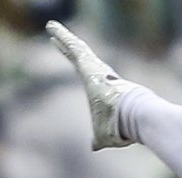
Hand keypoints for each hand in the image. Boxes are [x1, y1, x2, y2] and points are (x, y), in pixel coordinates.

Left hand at [45, 21, 135, 150]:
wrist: (132, 117)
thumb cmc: (119, 128)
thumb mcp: (104, 136)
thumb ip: (97, 138)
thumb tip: (93, 146)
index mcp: (100, 89)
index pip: (85, 73)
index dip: (77, 63)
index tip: (70, 54)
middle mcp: (98, 75)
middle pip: (78, 57)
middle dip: (67, 46)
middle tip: (56, 36)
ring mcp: (94, 67)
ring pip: (74, 47)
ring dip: (62, 36)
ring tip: (50, 27)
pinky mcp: (89, 64)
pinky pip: (72, 46)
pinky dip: (62, 36)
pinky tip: (51, 28)